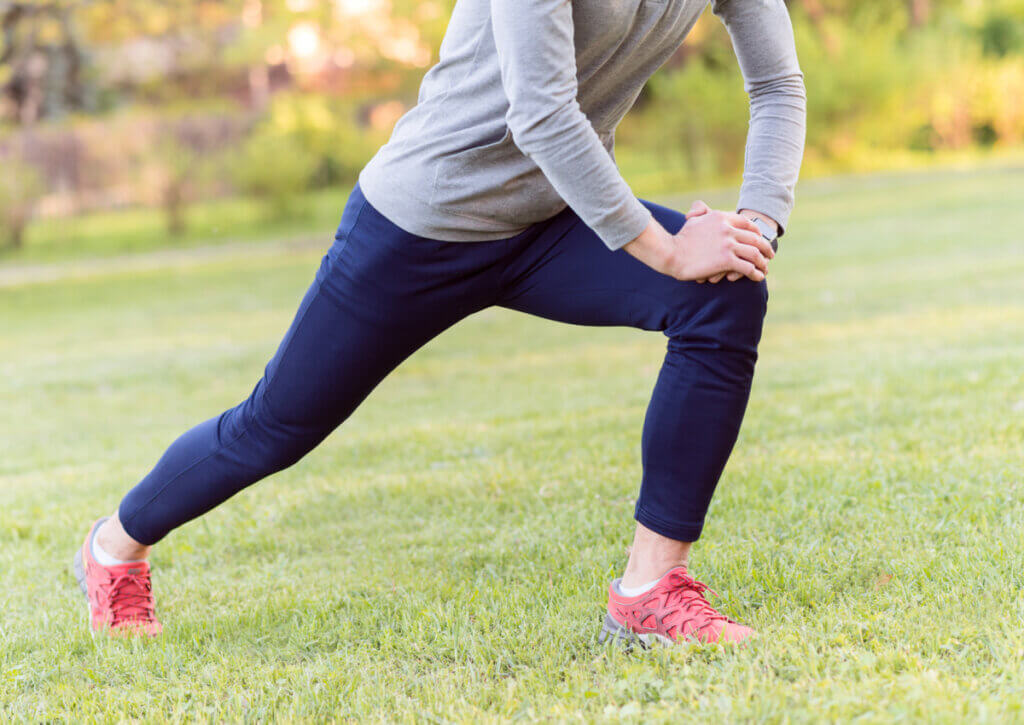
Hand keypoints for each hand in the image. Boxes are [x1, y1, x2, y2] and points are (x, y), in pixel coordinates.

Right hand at [623, 200, 773, 282]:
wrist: (671, 253)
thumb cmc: (680, 239)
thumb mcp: (692, 219)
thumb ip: (700, 210)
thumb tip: (702, 207)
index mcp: (721, 218)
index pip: (746, 223)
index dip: (756, 232)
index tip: (759, 239)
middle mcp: (727, 229)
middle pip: (754, 238)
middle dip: (765, 247)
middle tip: (769, 254)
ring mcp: (728, 245)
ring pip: (754, 253)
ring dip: (763, 262)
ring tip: (765, 268)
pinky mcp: (726, 260)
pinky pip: (748, 267)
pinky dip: (756, 273)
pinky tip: (758, 277)